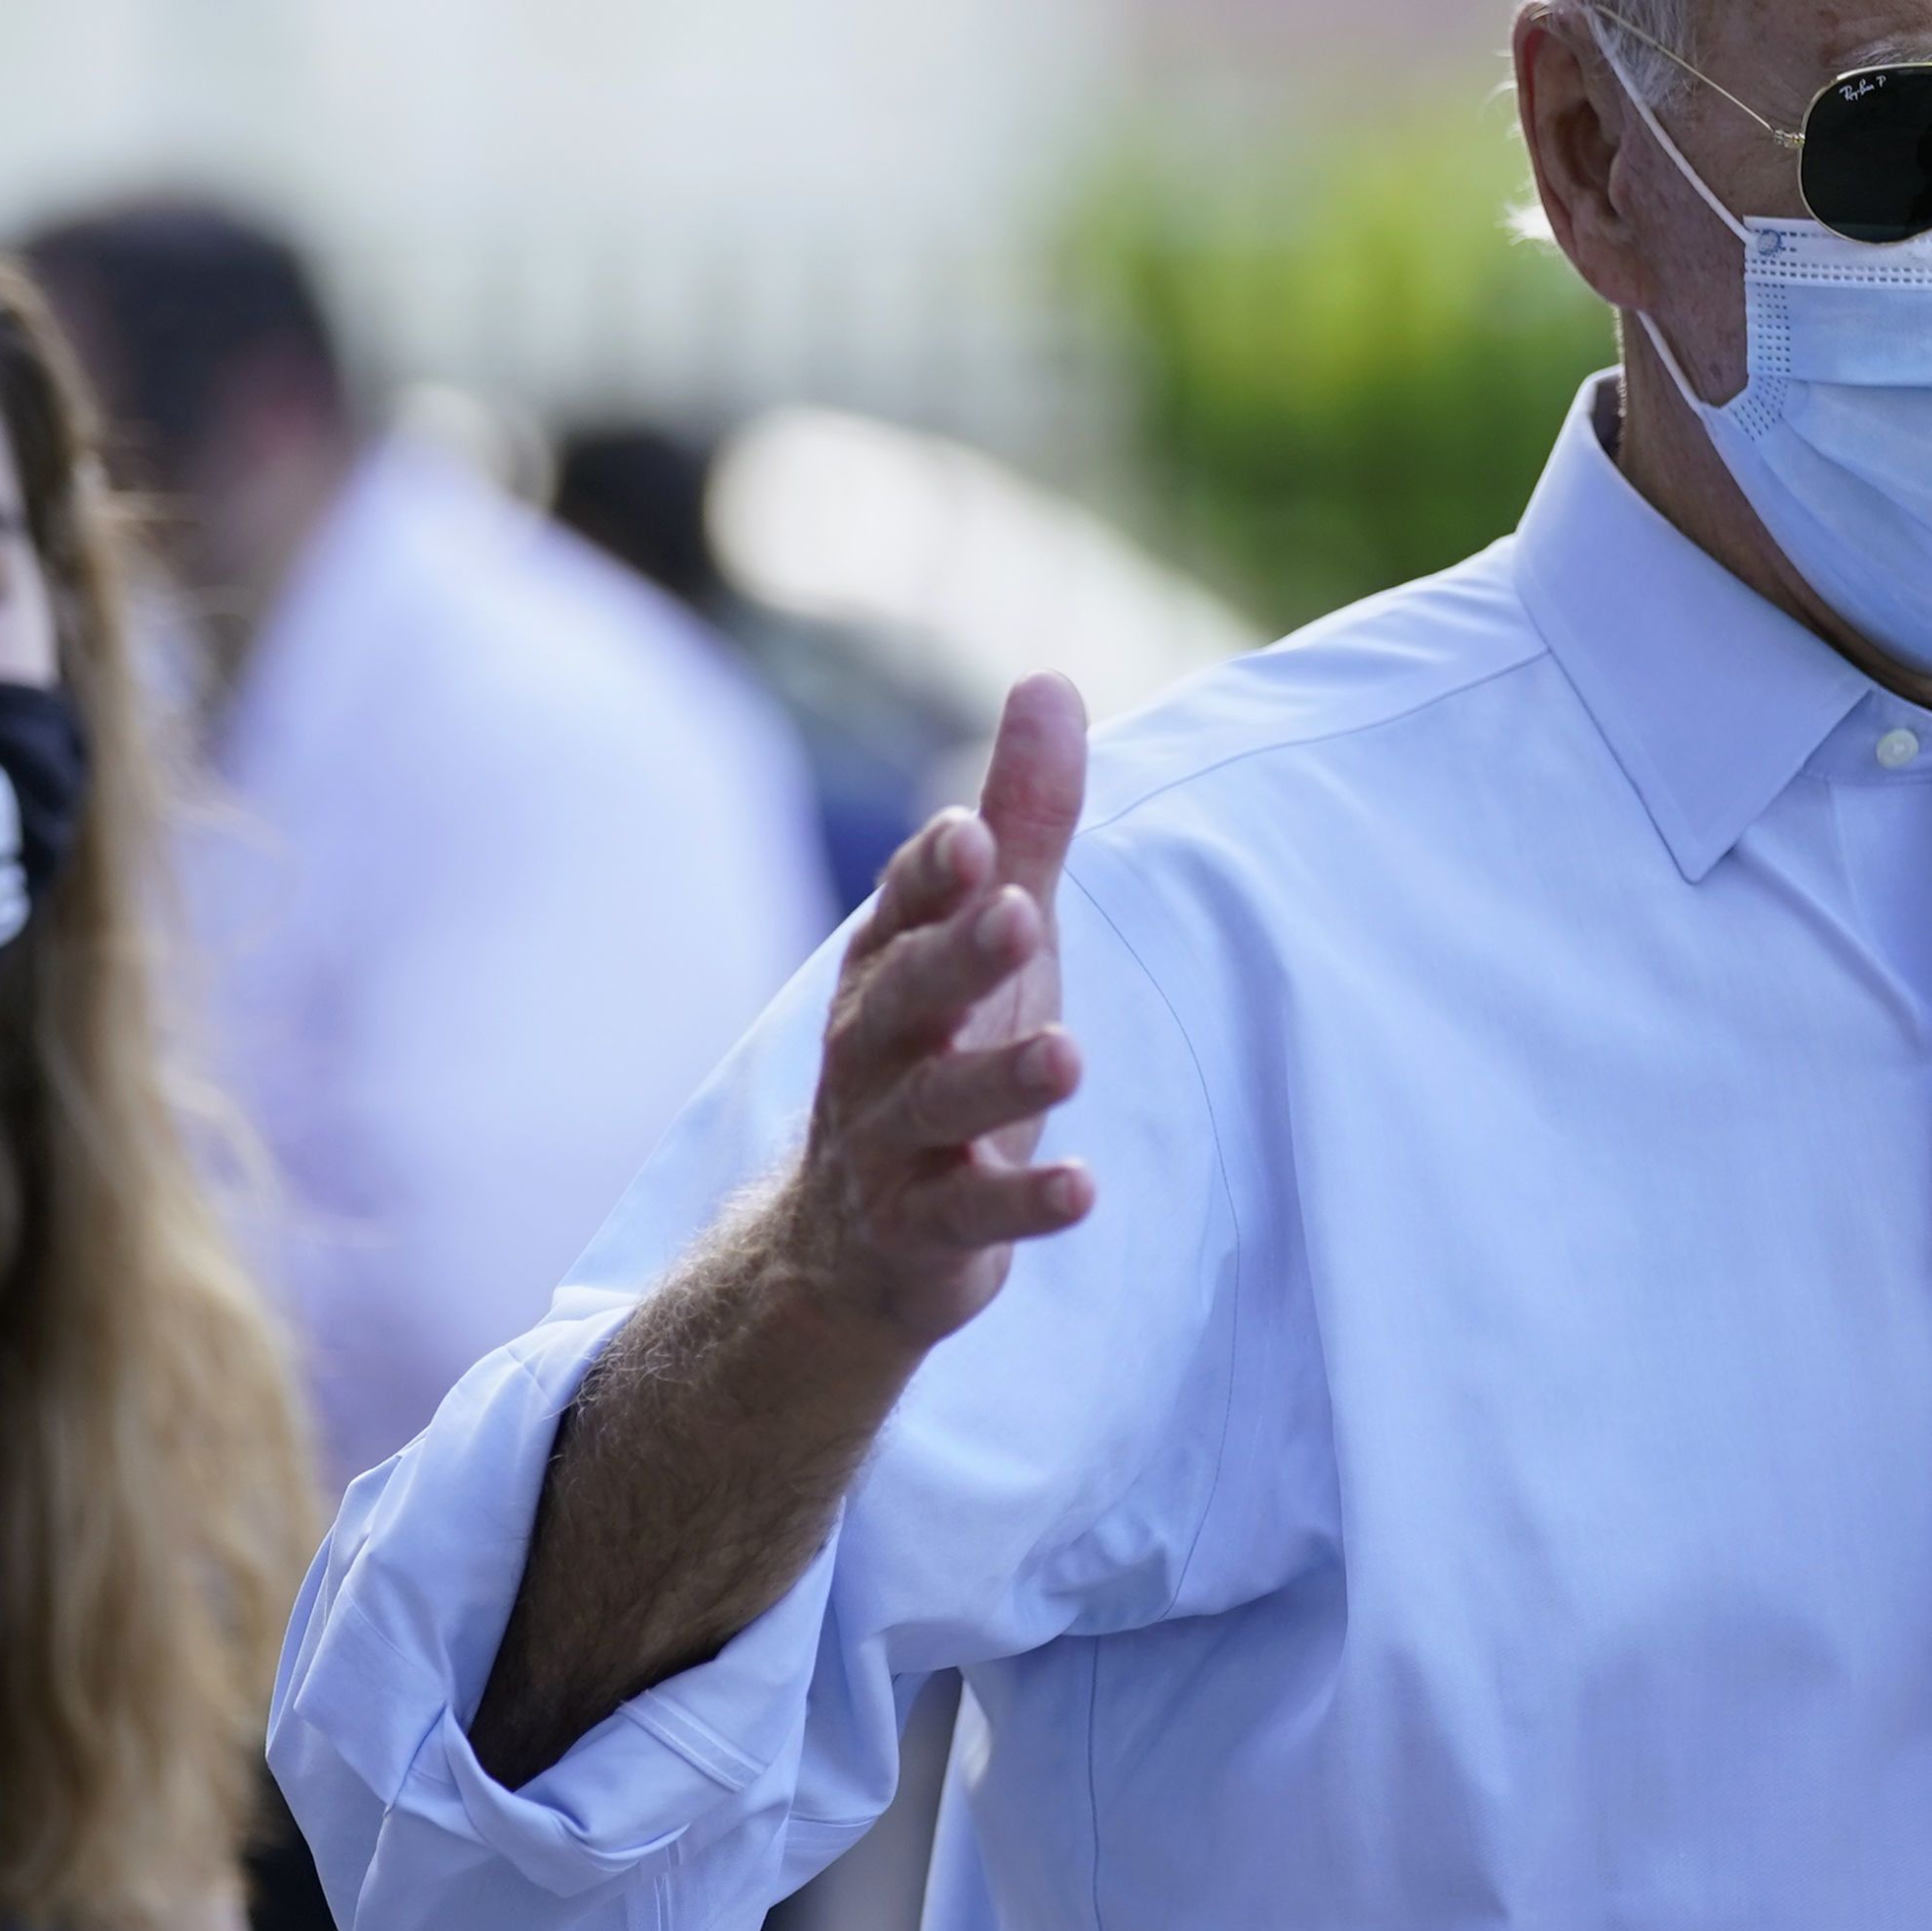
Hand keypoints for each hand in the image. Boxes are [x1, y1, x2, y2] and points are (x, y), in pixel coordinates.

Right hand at [775, 678, 1093, 1358]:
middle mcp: (876, 1048)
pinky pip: (967, 1216)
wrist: (849, 1250)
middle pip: (910, 994)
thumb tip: (1049, 680)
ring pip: (937, 1105)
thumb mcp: (987, 938)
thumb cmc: (936, 1058)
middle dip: (958, 954)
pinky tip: (1082, 1189)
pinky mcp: (921, 1232)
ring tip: (1066, 1056)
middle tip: (1017, 911)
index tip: (973, 832)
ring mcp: (891, 1144)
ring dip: (1000, 1079)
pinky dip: (1021, 1205)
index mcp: (888, 967)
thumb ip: (1024, 823)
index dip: (932, 873)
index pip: (901, 907)